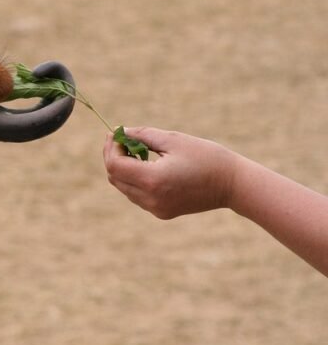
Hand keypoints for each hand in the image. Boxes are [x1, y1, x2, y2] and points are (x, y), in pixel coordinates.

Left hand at [103, 128, 239, 219]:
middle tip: (123, 139)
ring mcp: (155, 209)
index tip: (116, 133)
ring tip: (138, 150)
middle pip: (115, 178)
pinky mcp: (162, 213)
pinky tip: (148, 165)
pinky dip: (135, 180)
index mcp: (152, 180)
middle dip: (114, 156)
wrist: (234, 185)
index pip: (114, 165)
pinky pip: (137, 196)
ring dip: (124, 168)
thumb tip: (120, 132)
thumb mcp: (173, 140)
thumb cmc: (207, 157)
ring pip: (124, 188)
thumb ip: (142, 135)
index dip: (111, 147)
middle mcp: (150, 199)